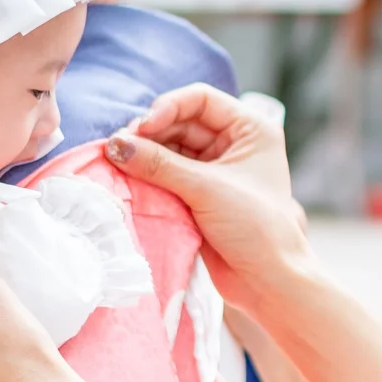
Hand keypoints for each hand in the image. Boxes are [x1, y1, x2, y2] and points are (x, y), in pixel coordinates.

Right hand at [109, 85, 313, 310]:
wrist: (266, 281)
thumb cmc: (254, 227)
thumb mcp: (206, 189)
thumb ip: (158, 164)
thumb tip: (114, 145)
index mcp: (250, 129)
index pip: (201, 100)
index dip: (168, 107)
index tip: (142, 127)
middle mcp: (234, 143)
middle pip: (180, 122)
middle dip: (150, 133)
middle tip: (119, 148)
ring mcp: (215, 169)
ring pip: (170, 148)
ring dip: (145, 154)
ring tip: (118, 163)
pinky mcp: (199, 194)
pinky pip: (167, 173)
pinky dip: (148, 174)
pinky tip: (127, 177)